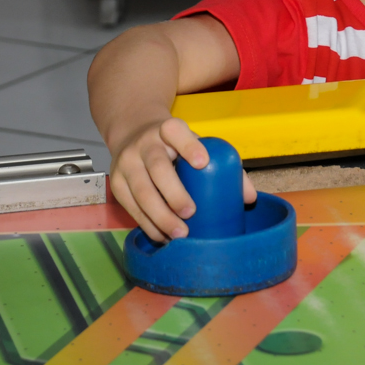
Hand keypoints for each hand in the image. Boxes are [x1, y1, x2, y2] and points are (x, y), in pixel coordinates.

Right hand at [108, 117, 257, 241]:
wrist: (133, 133)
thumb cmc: (174, 144)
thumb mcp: (196, 144)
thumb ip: (225, 165)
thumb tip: (248, 197)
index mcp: (168, 128)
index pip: (176, 131)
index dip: (189, 145)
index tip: (203, 162)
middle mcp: (145, 143)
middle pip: (157, 167)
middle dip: (174, 192)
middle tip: (190, 213)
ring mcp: (127, 163)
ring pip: (141, 191)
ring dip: (160, 216)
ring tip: (179, 233)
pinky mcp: (116, 183)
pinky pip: (131, 207)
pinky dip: (148, 224)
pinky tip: (162, 236)